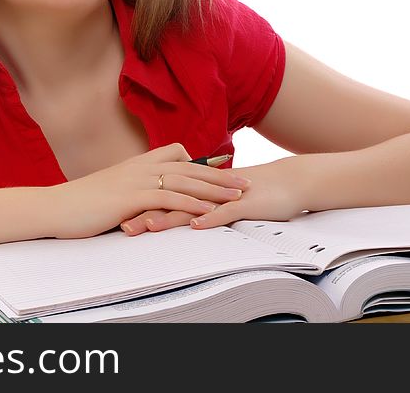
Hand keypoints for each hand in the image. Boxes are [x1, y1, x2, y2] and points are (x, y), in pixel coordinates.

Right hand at [47, 143, 249, 238]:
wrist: (55, 207)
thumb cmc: (79, 203)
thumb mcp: (110, 190)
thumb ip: (131, 189)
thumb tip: (145, 196)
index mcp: (136, 163)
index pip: (175, 153)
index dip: (200, 161)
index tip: (223, 167)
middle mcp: (140, 167)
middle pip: (190, 166)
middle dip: (220, 174)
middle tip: (245, 181)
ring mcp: (136, 181)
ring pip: (185, 180)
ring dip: (214, 188)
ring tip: (238, 195)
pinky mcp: (131, 197)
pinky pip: (168, 197)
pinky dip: (192, 203)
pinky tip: (209, 210)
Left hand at [122, 157, 305, 233]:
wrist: (290, 181)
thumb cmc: (254, 191)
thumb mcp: (220, 197)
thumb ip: (198, 202)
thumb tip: (173, 214)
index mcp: (198, 187)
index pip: (165, 195)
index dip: (142, 205)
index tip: (119, 216)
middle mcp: (207, 189)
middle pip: (171, 201)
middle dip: (146, 213)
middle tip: (123, 225)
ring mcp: (224, 196)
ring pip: (192, 206)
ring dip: (169, 217)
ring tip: (148, 227)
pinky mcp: (244, 204)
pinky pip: (225, 212)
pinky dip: (209, 218)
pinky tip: (195, 226)